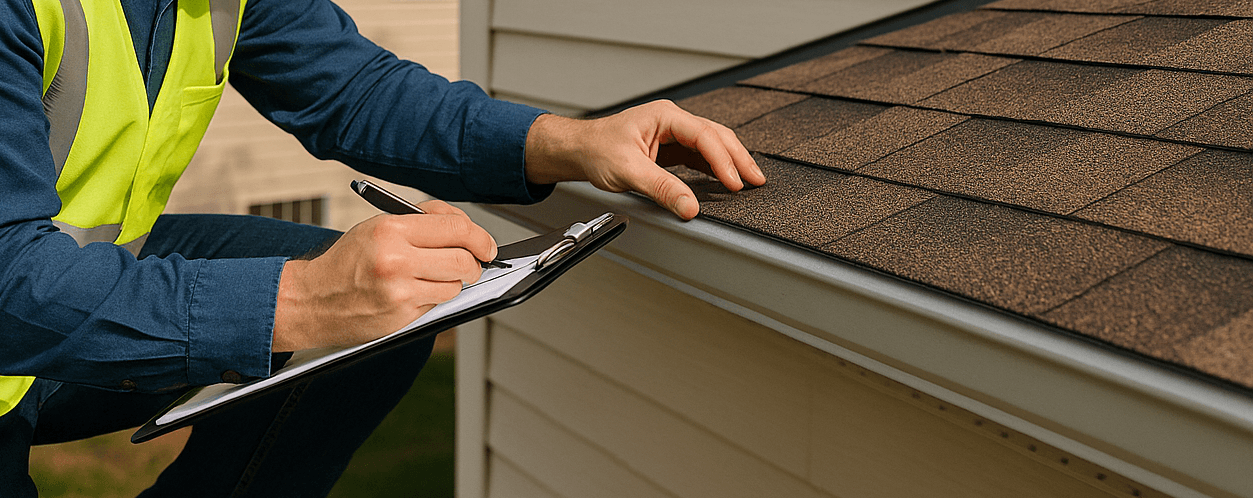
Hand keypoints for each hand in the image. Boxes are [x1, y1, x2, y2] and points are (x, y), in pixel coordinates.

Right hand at [272, 201, 496, 351]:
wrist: (311, 299)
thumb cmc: (346, 261)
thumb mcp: (377, 226)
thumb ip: (421, 222)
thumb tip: (465, 228)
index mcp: (391, 229)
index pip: (456, 228)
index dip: (480, 237)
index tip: (487, 245)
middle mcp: (396, 260)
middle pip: (464, 260)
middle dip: (474, 263)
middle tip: (471, 263)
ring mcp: (400, 291)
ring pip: (455, 286)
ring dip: (453, 282)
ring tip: (431, 276)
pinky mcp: (401, 317)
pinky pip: (437, 305)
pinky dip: (434, 298)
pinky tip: (415, 292)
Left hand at [524, 100, 764, 219]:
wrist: (578, 150)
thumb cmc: (596, 150)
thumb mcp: (628, 170)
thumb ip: (661, 188)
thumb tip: (689, 206)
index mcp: (664, 116)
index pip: (704, 135)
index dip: (723, 160)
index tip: (735, 182)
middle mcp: (672, 121)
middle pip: (715, 137)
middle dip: (738, 158)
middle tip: (756, 180)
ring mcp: (672, 135)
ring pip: (711, 146)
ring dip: (730, 163)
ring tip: (749, 181)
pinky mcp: (670, 149)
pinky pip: (699, 157)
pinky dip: (715, 169)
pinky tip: (726, 181)